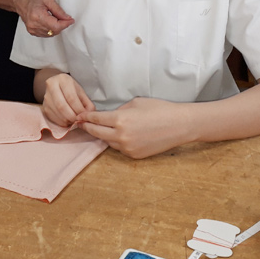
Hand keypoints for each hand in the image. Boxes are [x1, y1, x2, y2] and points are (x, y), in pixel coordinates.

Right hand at [13, 0, 73, 36]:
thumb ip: (59, 10)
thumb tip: (67, 18)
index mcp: (37, 16)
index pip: (56, 26)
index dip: (65, 24)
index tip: (70, 20)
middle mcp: (34, 25)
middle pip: (54, 31)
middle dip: (62, 25)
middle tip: (64, 17)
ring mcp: (32, 29)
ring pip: (51, 34)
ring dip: (56, 27)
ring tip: (54, 17)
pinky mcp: (32, 31)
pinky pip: (46, 34)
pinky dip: (50, 29)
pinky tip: (50, 21)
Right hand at [41, 72, 95, 126]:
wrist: (57, 86)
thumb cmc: (71, 89)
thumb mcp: (80, 91)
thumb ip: (87, 102)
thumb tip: (89, 114)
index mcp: (63, 79)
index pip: (71, 97)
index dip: (78, 108)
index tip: (84, 115)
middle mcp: (51, 86)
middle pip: (61, 106)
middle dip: (72, 116)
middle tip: (79, 120)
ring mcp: (46, 97)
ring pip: (57, 113)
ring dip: (68, 120)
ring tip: (75, 120)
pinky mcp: (44, 107)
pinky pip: (53, 118)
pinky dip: (62, 122)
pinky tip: (68, 120)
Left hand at [78, 97, 193, 158]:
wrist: (179, 125)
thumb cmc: (159, 109)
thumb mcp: (135, 103)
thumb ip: (119, 110)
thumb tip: (109, 116)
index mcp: (120, 119)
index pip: (96, 119)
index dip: (86, 117)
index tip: (79, 116)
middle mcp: (121, 136)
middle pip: (97, 133)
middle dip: (88, 128)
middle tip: (81, 124)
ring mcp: (128, 148)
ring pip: (108, 142)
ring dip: (102, 136)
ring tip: (98, 129)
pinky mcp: (135, 155)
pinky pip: (119, 149)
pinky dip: (116, 142)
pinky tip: (117, 136)